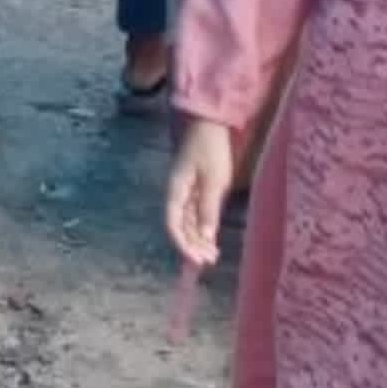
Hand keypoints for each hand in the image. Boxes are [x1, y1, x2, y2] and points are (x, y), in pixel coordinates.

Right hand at [164, 122, 232, 267]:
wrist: (211, 125)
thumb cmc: (211, 150)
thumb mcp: (213, 180)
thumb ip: (208, 208)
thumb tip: (204, 236)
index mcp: (175, 191)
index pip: (172, 224)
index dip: (182, 244)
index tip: (196, 260)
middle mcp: (177, 194)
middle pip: (179, 226)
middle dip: (191, 246)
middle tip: (208, 262)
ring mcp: (186, 192)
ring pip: (187, 222)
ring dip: (197, 240)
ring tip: (212, 256)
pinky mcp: (197, 190)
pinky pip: (195, 215)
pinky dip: (202, 229)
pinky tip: (211, 240)